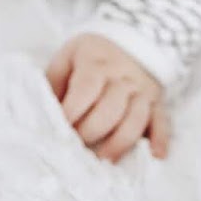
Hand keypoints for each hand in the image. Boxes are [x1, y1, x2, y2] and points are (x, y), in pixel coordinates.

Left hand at [44, 33, 170, 162]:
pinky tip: (155, 156)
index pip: (86, 89)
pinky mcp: (157, 102)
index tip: (59, 130)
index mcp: (96, 63)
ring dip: (120, 142)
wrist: (129, 40)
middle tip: (76, 147)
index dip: (72, 113)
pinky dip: (160, 139)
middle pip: (110, 108)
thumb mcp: (67, 57)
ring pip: (136, 118)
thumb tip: (38, 111)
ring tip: (105, 161)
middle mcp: (122, 77)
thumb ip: (53, 82)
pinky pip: (162, 120)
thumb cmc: (89, 56)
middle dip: (91, 131)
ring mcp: (142, 90)